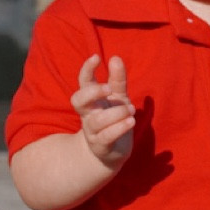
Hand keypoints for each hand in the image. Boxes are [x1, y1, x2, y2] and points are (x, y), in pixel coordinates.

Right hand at [71, 54, 135, 169]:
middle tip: (109, 88)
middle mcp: (88, 114)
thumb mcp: (118, 98)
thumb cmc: (113, 119)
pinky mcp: (101, 146)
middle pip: (78, 101)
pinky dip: (119, 128)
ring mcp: (92, 131)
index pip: (83, 82)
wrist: (111, 152)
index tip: (96, 57)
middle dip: (92, 92)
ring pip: (96, 120)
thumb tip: (116, 57)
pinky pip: (106, 136)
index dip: (86, 70)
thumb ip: (117, 79)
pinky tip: (131, 121)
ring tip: (131, 109)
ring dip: (115, 113)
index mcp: (91, 100)